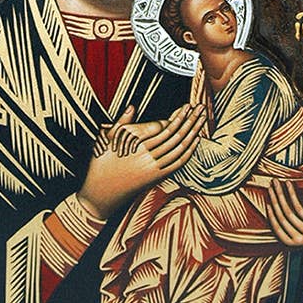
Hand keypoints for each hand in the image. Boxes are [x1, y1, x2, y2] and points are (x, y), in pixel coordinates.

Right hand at [79, 104, 204, 219]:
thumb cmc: (100, 165)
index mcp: (134, 146)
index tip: (185, 106)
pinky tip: (195, 141)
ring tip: (202, 120)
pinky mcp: (156, 177)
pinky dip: (188, 151)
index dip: (176, 117)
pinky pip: (177, 163)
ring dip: (192, 133)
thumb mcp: (105, 141)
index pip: (161, 128)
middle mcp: (146, 158)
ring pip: (178, 148)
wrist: (100, 195)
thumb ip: (121, 123)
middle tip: (200, 108)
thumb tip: (132, 106)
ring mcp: (153, 169)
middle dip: (189, 120)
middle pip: (173, 136)